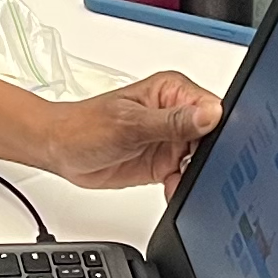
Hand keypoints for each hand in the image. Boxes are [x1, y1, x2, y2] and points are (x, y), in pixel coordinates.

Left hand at [37, 71, 224, 189]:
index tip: (208, 145)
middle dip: (208, 155)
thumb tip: (209, 114)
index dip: (216, 127)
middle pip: (213, 135)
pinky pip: (187, 175)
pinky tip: (171, 187)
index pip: (211, 106)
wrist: (60, 150)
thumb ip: (173, 121)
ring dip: (196, 173)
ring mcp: (171, 138)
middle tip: (192, 166)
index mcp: (172, 90)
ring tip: (177, 178)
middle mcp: (175, 112)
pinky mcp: (165, 161)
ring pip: (202, 159)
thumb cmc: (84, 126)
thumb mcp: (131, 124)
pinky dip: (183, 185)